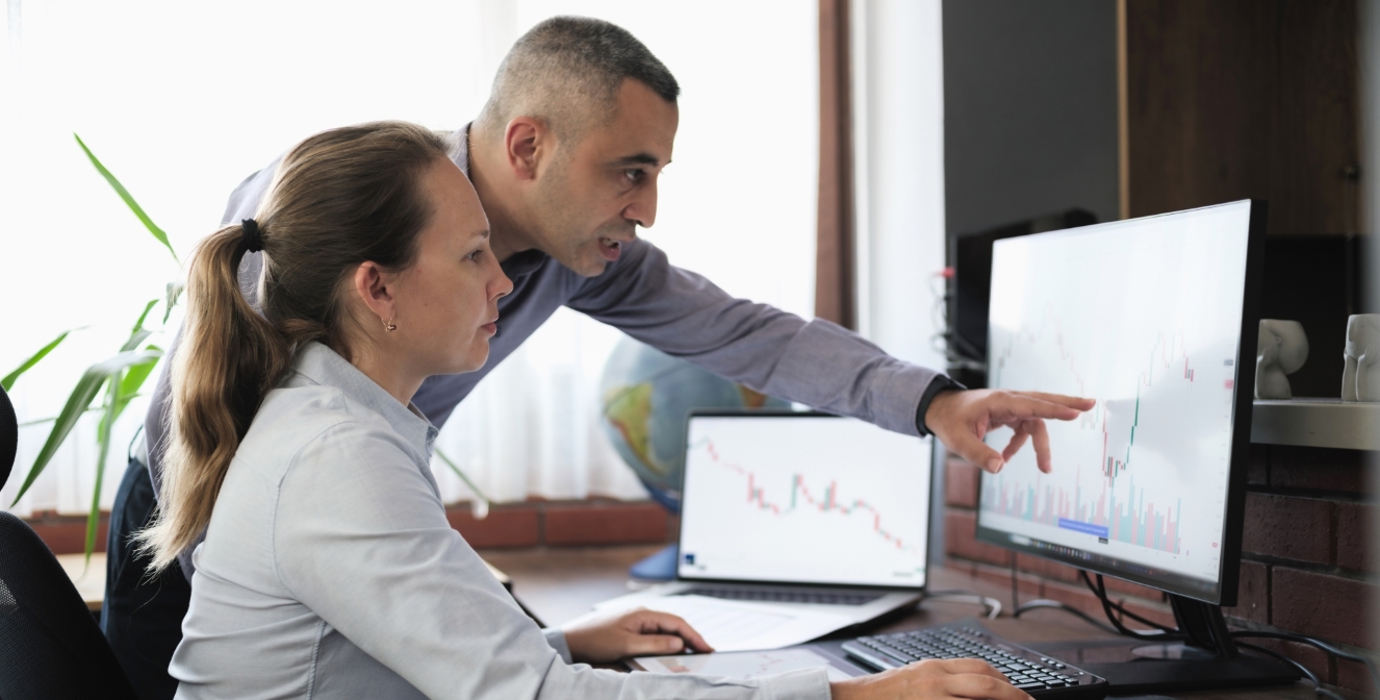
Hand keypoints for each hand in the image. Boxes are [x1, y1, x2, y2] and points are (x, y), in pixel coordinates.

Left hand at [561, 607, 712, 662]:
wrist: (571, 640)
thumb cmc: (594, 639)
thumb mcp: (626, 645)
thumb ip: (654, 644)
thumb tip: (678, 643)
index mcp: (643, 614)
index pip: (677, 623)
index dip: (694, 636)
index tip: (707, 648)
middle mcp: (642, 615)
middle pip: (673, 627)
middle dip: (690, 639)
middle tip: (705, 653)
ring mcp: (636, 622)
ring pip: (664, 632)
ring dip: (677, 643)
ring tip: (691, 656)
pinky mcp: (630, 631)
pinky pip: (653, 637)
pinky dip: (664, 645)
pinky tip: (669, 654)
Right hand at [831, 658, 1031, 699]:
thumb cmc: (882, 693)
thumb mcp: (915, 675)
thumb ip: (943, 678)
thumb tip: (974, 684)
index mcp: (934, 668)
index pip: (980, 668)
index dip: (1004, 680)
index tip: (1017, 691)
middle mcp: (936, 681)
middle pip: (986, 683)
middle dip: (1013, 695)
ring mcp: (932, 699)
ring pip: (978, 698)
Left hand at [925, 389, 1094, 473]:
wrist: (938, 409)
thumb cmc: (948, 421)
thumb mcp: (958, 441)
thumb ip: (979, 455)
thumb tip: (1000, 468)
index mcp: (999, 401)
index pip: (1032, 405)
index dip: (1054, 410)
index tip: (1075, 413)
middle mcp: (1008, 401)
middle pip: (1044, 401)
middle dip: (1067, 404)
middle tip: (1091, 405)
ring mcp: (1009, 407)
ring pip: (1036, 421)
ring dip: (1040, 445)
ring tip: (1046, 468)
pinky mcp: (1007, 414)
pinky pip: (1022, 429)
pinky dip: (1019, 445)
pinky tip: (1006, 458)